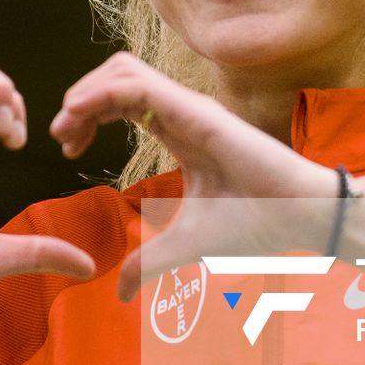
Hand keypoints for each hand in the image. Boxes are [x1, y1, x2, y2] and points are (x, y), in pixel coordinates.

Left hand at [47, 52, 338, 302]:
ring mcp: (190, 107)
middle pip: (116, 76)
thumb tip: (120, 293)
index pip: (122, 100)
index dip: (87, 115)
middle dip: (79, 99)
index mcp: (180, 130)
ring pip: (123, 71)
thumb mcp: (186, 245)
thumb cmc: (257, 222)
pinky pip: (139, 86)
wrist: (303, 217)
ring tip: (67, 127)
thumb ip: (150, 262)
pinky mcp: (197, 112)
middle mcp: (182, 111)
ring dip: (86, 91)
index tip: (69, 148)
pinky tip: (80, 116)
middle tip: (61, 137)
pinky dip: (102, 93)